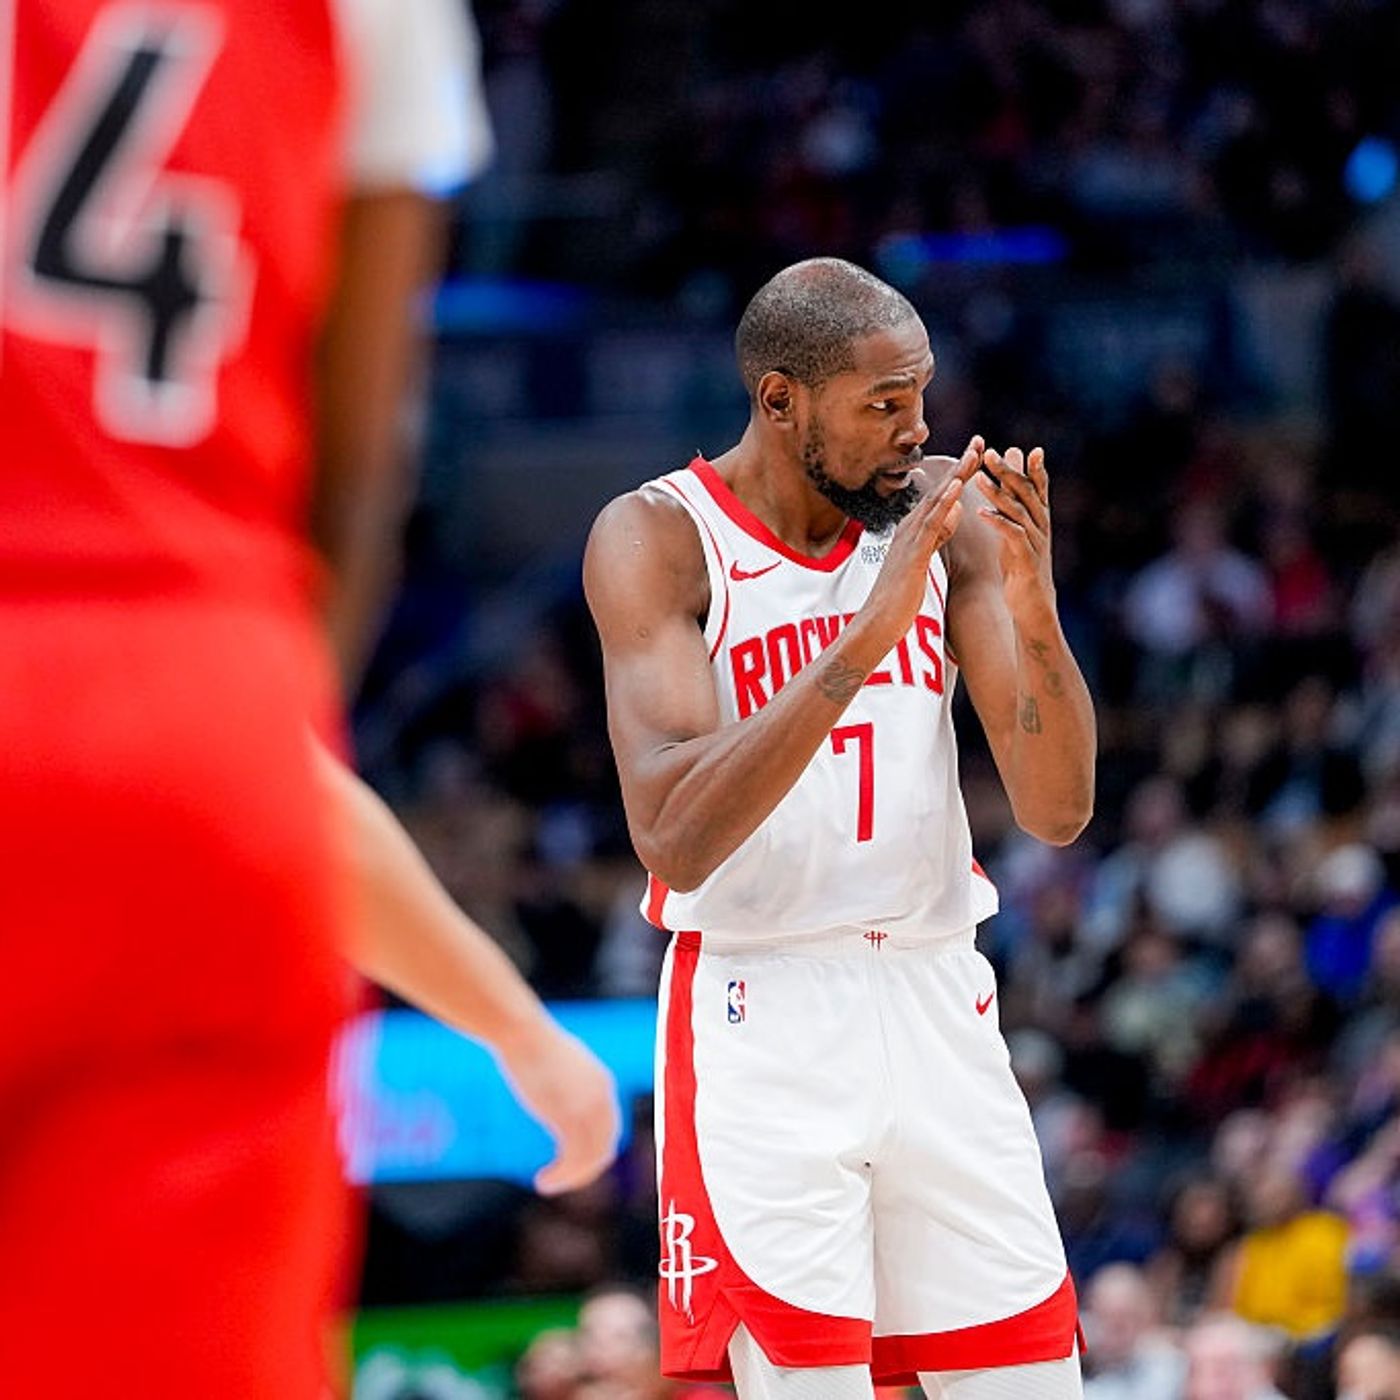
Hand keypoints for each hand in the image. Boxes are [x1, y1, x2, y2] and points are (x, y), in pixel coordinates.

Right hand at [496, 1020, 620, 1194]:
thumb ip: (568, 1084)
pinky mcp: (570, 1117)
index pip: (609, 1127)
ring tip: (548, 1184)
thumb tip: (560, 1096)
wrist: (524, 1034)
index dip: (593, 1149)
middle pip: (605, 1146)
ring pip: (592, 1157)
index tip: (569, 1161)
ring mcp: (589, 1108)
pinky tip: (543, 1180)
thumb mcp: (560, 1065)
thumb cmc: (532, 1045)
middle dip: (585, 1168)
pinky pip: (573, 1159)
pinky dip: (561, 1176)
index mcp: (602, 1082)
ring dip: (572, 1177)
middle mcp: (603, 1097)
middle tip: (561, 1179)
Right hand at [862, 434, 981, 643]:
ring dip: (955, 476)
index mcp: (914, 531)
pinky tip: (957, 488)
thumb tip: (950, 518)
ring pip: (936, 501)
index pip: (940, 497)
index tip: (976, 455)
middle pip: (940, 490)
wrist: (876, 624)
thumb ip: (935, 538)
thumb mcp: (921, 562)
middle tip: (979, 441)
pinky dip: (944, 503)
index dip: (958, 475)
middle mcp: (909, 529)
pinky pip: (931, 524)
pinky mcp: (913, 553)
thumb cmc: (898, 599)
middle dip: (960, 466)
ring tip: (974, 454)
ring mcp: (909, 539)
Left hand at [973, 446, 1054, 620]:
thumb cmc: (1023, 569)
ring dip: (998, 493)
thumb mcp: (1020, 537)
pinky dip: (998, 522)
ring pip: (1018, 512)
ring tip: (980, 478)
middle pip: (1026, 493)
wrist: (1033, 607)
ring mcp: (1035, 543)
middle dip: (1008, 472)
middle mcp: (1040, 527)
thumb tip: (1009, 490)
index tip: (1026, 449)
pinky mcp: (1026, 560)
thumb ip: (1016, 513)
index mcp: (1038, 520)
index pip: (1038, 489)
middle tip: (990, 453)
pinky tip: (981, 512)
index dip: (1035, 469)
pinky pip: (1013, 536)